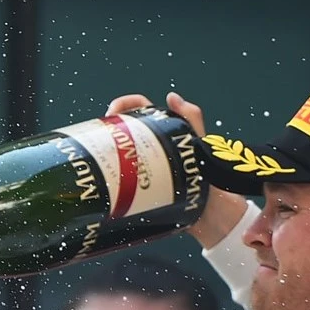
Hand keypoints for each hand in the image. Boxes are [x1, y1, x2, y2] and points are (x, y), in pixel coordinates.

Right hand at [106, 90, 245, 246]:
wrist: (210, 213)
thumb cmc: (210, 177)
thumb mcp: (201, 144)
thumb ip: (191, 118)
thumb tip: (172, 96)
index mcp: (165, 130)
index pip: (140, 108)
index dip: (124, 105)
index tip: (112, 114)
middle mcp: (152, 147)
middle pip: (123, 130)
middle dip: (108, 129)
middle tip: (101, 138)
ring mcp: (144, 167)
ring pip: (119, 155)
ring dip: (104, 153)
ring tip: (98, 160)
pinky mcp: (139, 188)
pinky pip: (120, 181)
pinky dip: (108, 179)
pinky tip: (101, 181)